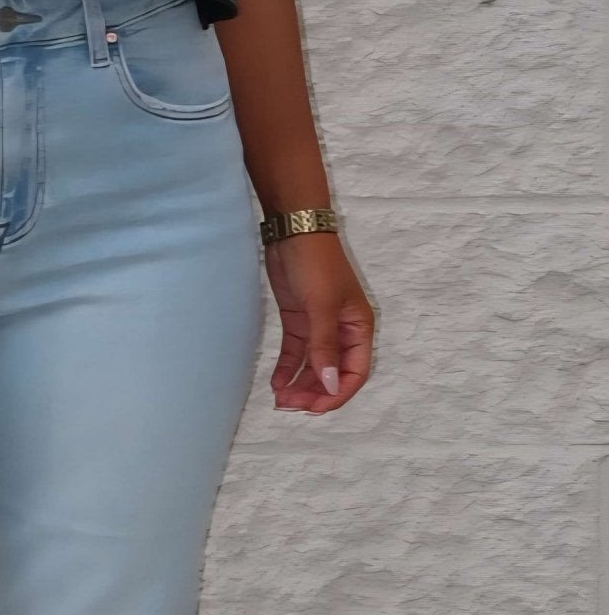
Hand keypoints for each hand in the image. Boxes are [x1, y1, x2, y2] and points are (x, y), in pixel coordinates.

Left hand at [264, 231, 373, 412]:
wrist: (292, 228)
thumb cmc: (316, 264)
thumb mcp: (322, 306)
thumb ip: (324, 347)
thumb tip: (330, 386)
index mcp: (358, 328)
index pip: (353, 373)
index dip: (336, 394)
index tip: (313, 407)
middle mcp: (341, 331)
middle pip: (332, 373)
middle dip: (314, 392)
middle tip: (290, 406)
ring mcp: (319, 325)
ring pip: (312, 365)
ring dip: (299, 383)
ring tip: (280, 399)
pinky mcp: (298, 318)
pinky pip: (296, 351)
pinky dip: (287, 368)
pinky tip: (276, 382)